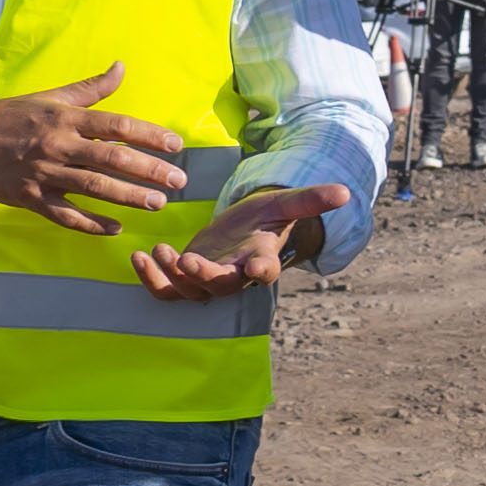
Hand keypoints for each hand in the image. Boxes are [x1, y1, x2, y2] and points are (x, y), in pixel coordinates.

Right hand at [0, 62, 194, 230]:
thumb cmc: (9, 117)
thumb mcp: (49, 98)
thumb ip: (90, 88)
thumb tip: (121, 67)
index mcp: (65, 118)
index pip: (117, 125)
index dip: (149, 134)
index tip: (175, 145)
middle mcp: (57, 145)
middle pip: (112, 157)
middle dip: (149, 170)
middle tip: (179, 180)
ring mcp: (43, 174)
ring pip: (94, 187)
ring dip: (129, 197)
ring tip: (158, 203)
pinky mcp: (30, 198)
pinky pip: (66, 215)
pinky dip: (92, 223)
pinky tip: (116, 229)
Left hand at [135, 182, 340, 299]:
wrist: (243, 230)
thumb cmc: (265, 217)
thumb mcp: (285, 204)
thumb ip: (311, 200)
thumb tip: (346, 192)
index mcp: (262, 258)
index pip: (267, 271)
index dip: (262, 272)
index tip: (258, 269)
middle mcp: (236, 276)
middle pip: (221, 286)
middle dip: (203, 277)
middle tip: (189, 260)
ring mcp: (209, 280)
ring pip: (189, 293)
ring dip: (172, 275)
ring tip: (159, 249)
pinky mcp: (187, 277)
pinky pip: (166, 291)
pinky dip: (151, 279)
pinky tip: (139, 255)